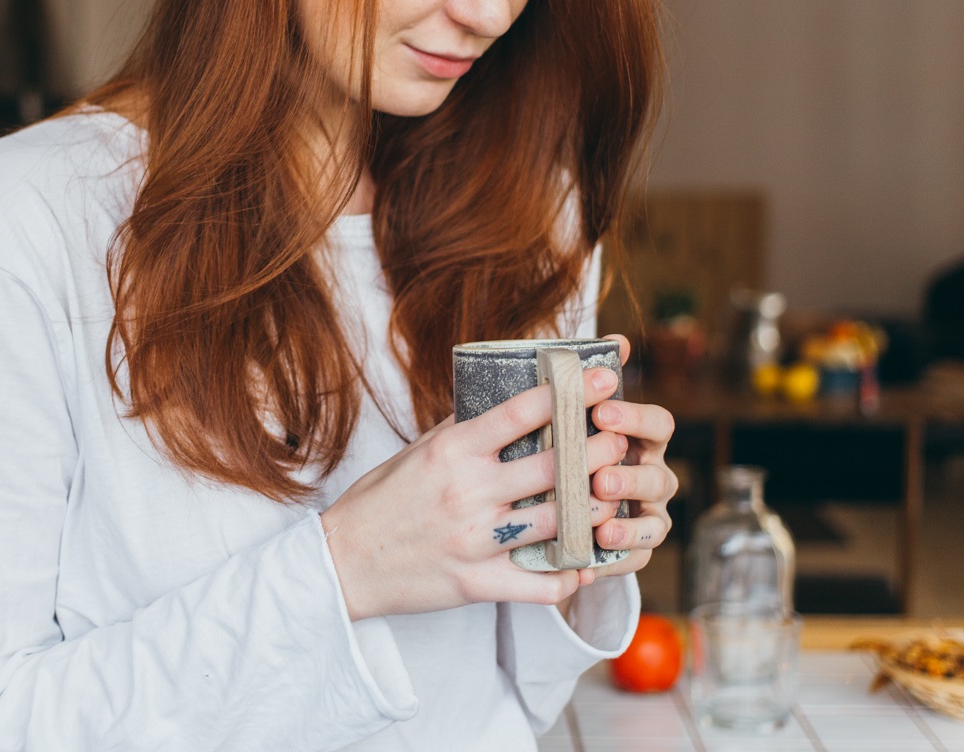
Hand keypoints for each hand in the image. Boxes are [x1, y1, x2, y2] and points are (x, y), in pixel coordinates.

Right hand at [322, 366, 629, 620]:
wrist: (345, 560)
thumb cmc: (383, 499)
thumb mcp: (419, 450)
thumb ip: (464, 426)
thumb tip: (507, 392)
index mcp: (453, 450)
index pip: (521, 411)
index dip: (568, 393)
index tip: (603, 378)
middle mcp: (467, 491)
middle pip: (554, 466)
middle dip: (598, 450)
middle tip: (618, 441)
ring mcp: (475, 539)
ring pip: (557, 521)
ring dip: (593, 509)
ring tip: (609, 497)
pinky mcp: (477, 583)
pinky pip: (539, 585)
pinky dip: (568, 576)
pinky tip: (582, 564)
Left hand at [583, 334, 678, 579]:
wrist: (541, 500)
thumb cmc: (561, 445)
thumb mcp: (564, 413)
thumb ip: (590, 380)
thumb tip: (617, 337)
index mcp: (640, 439)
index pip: (658, 424)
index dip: (636, 418)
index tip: (602, 413)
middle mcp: (651, 475)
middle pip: (659, 476)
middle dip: (631, 477)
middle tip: (599, 476)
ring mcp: (647, 515)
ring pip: (656, 521)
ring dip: (630, 522)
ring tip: (602, 523)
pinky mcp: (633, 551)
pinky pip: (635, 559)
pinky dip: (615, 560)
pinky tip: (591, 561)